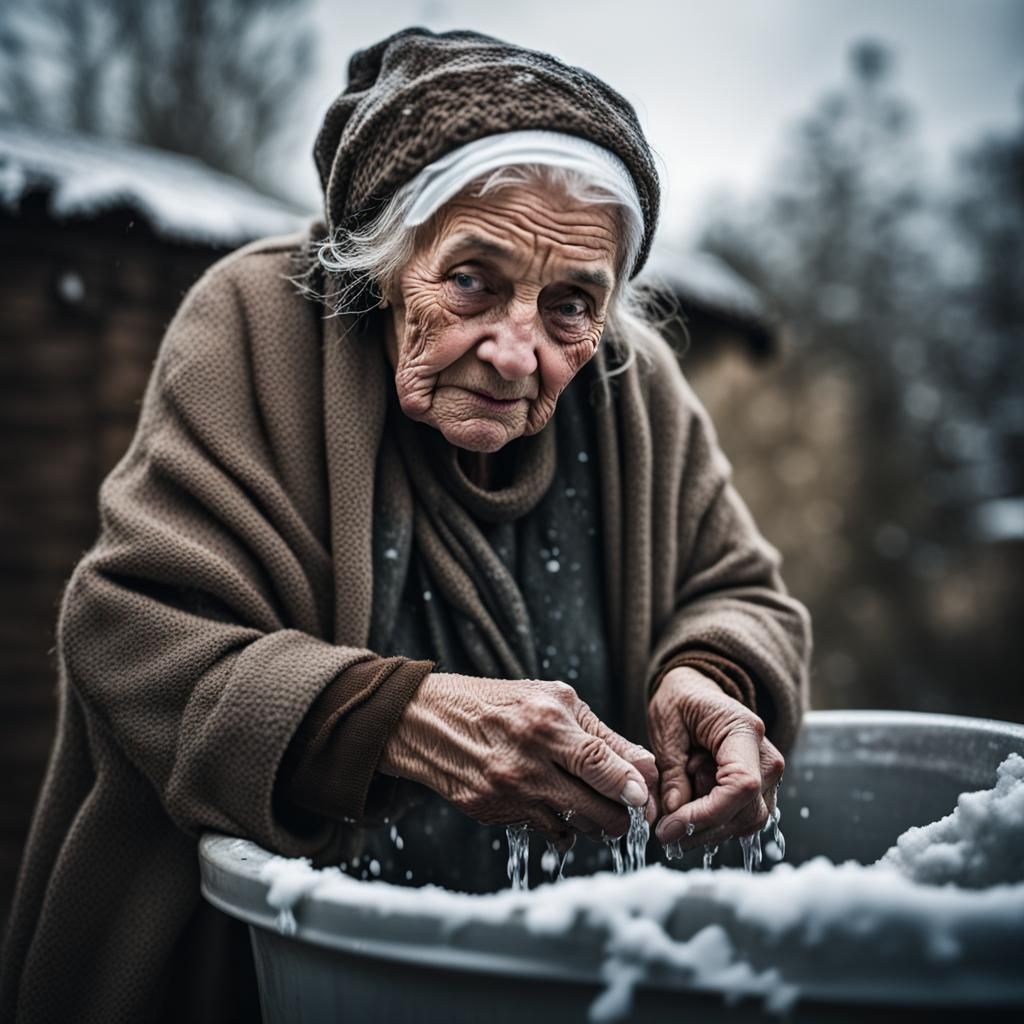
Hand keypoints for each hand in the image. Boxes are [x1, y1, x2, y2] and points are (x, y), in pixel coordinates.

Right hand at [379, 673, 657, 838]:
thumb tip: (644, 766)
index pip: (598, 763)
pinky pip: (543, 831)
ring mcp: (507, 792)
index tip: (643, 799)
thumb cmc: (499, 702)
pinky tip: (560, 811)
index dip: (627, 786)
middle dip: (620, 816)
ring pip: (572, 827)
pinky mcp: (490, 813)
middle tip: (628, 811)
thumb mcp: (552, 700)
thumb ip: (600, 735)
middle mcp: (527, 761)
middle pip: (593, 807)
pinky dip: (561, 828)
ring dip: (594, 824)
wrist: (429, 720)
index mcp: (545, 723)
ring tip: (597, 810)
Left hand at [648, 666, 783, 849]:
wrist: (696, 693)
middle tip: (663, 830)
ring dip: (705, 827)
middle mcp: (765, 757)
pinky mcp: (759, 791)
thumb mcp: (665, 727)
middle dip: (702, 827)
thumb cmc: (680, 702)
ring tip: (674, 806)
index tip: (671, 826)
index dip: (707, 813)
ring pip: (745, 822)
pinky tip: (687, 811)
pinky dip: (712, 822)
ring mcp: (767, 777)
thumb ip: (671, 770)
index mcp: (744, 731)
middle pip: (747, 812)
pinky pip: (740, 818)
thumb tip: (674, 812)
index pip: (742, 784)